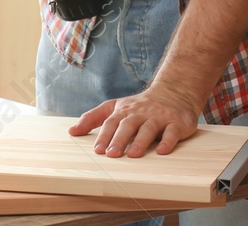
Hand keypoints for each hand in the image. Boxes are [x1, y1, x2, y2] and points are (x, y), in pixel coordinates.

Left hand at [68, 83, 199, 156]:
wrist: (173, 92)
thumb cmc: (139, 106)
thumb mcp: (115, 107)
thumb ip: (93, 118)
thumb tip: (72, 131)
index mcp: (125, 110)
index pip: (112, 122)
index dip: (104, 135)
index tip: (97, 150)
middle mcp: (140, 113)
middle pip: (128, 125)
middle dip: (119, 139)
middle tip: (111, 154)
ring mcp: (159, 117)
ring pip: (149, 129)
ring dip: (141, 141)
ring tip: (133, 154)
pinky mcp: (176, 123)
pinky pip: (172, 132)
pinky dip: (167, 141)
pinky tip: (162, 151)